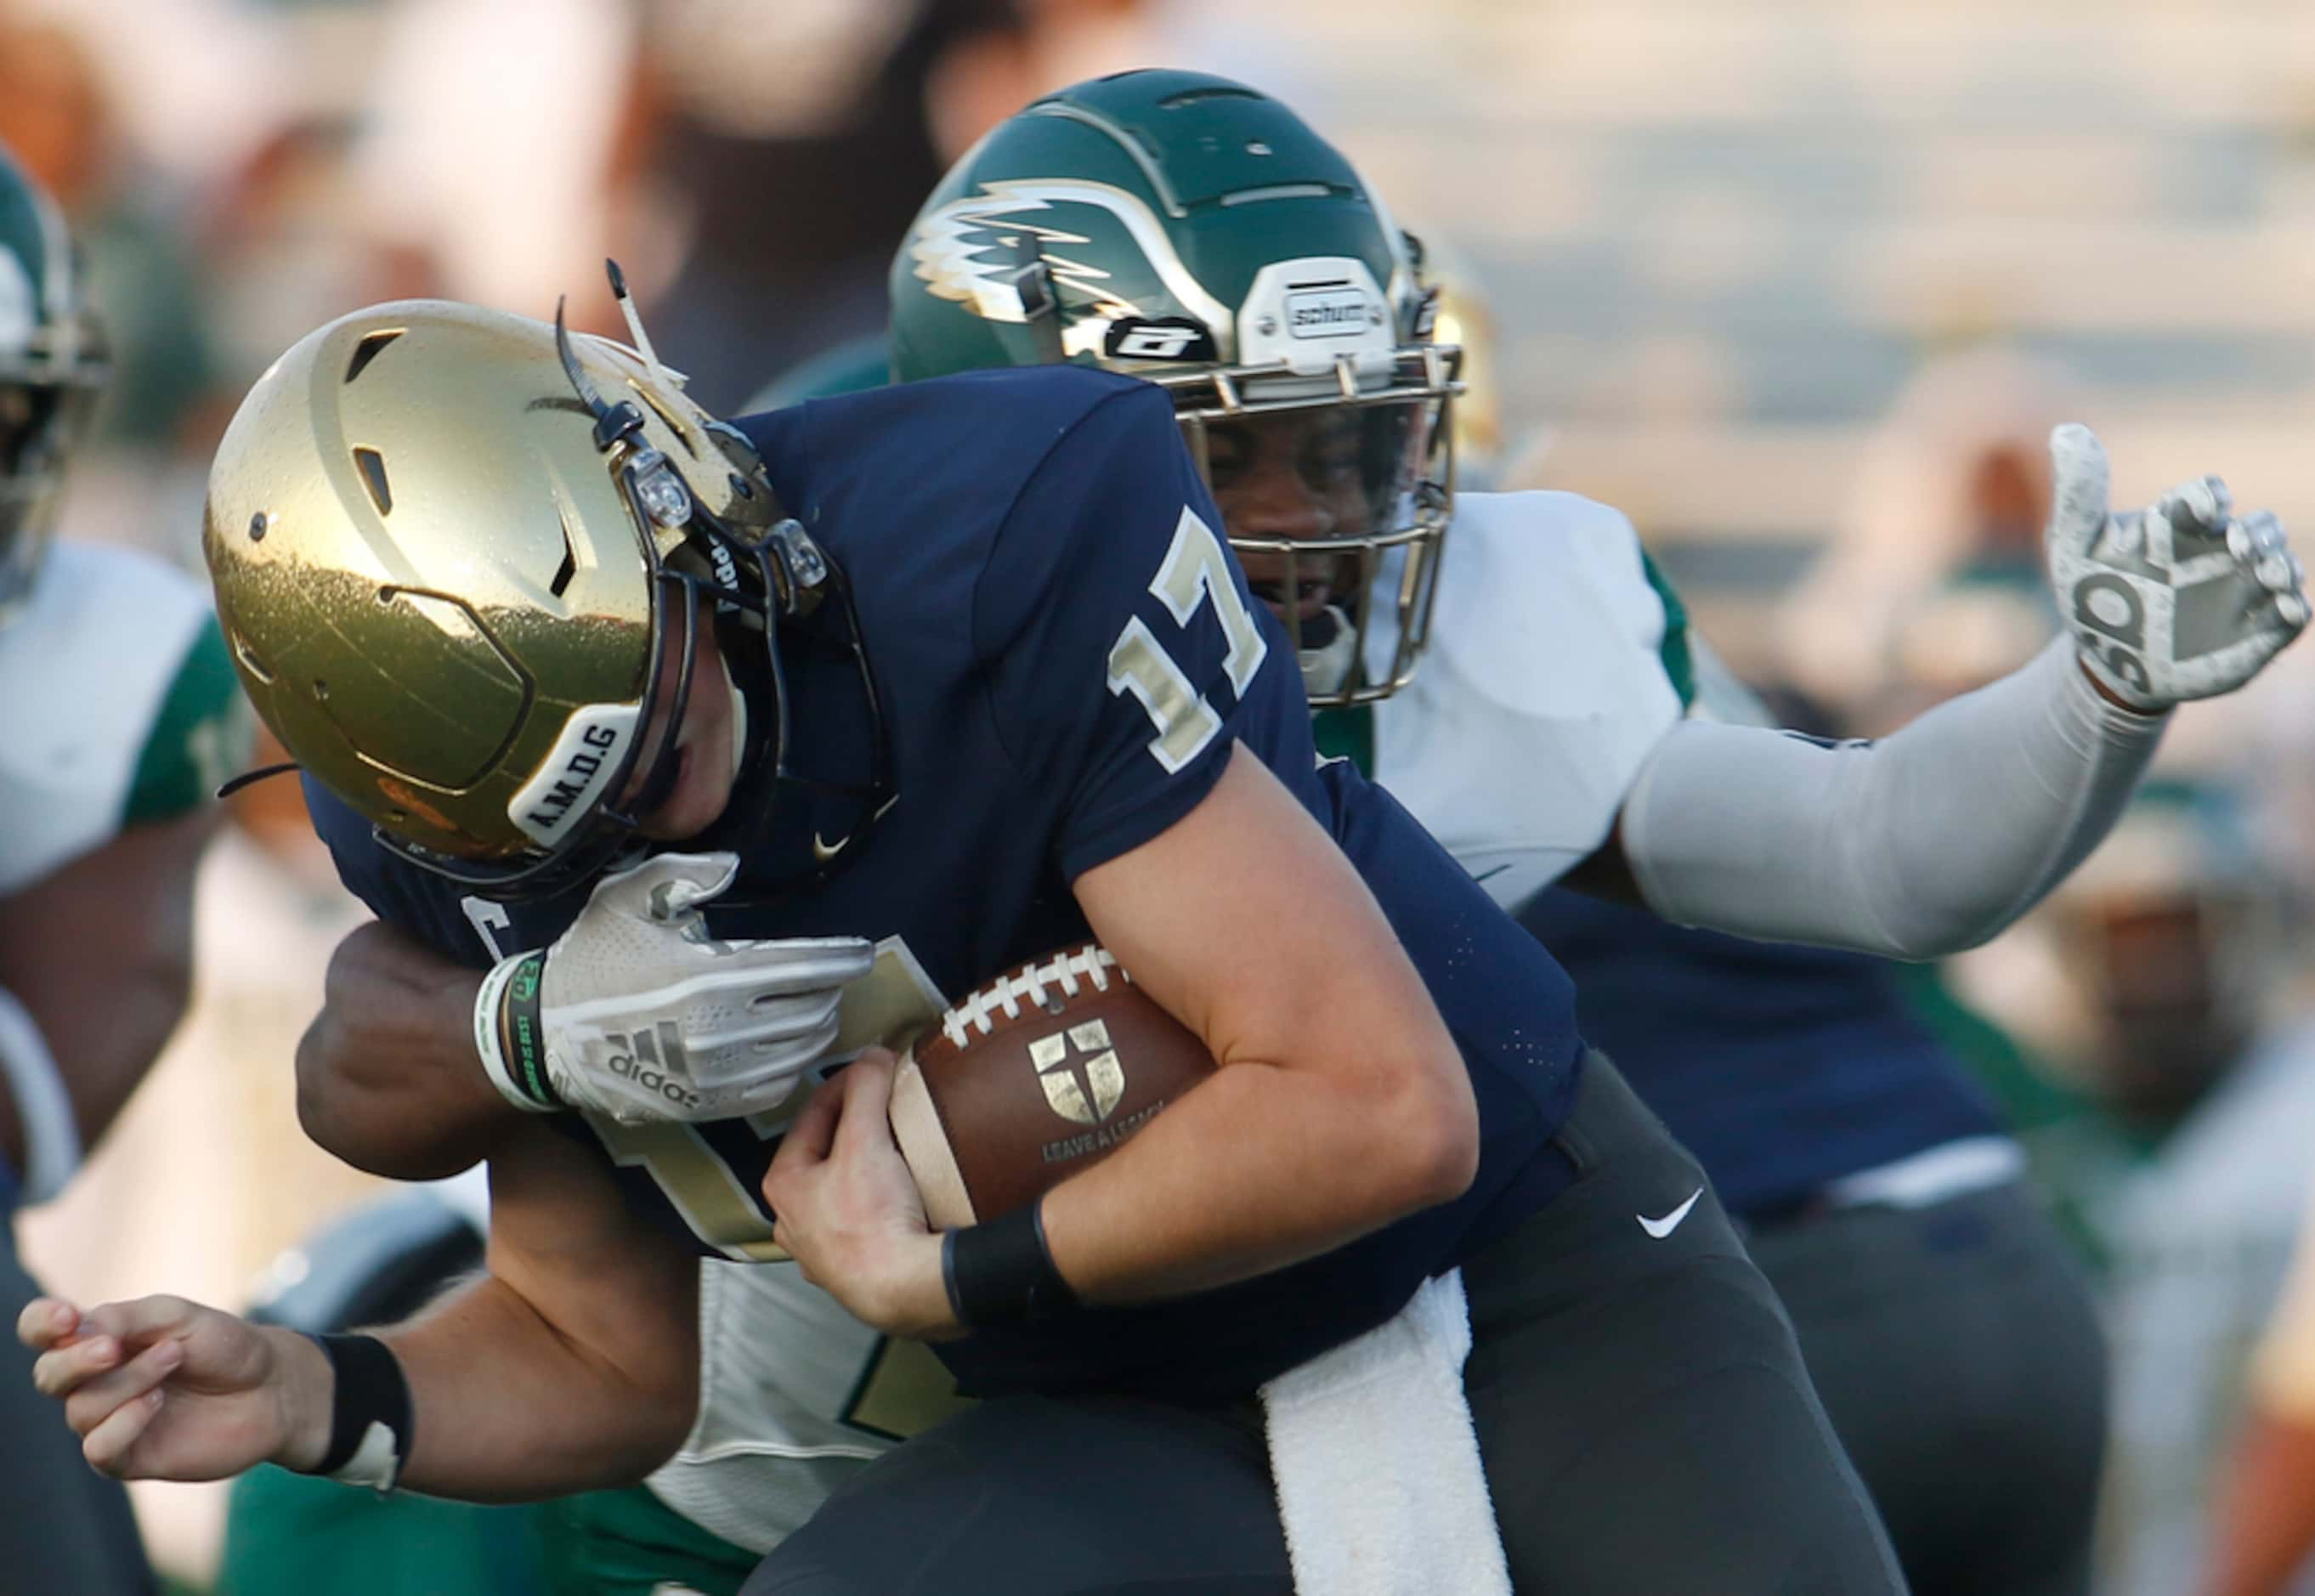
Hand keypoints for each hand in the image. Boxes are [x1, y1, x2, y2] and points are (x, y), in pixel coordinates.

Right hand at [20, 1294, 328, 1480]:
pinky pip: (99, 1447)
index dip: (40, 1324)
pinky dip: (124, 1422)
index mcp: (100, 1339)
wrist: (272, 1386)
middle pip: (49, 1376)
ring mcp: (110, 1420)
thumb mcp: (177, 1317)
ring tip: (175, 1359)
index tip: (66, 1317)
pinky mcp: (129, 1457)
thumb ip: (124, 1319)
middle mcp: (96, 1382)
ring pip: (81, 1408)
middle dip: (76, 1360)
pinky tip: (157, 1402)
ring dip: (128, 1380)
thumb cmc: (225, 1345)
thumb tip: (73, 1330)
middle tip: (113, 1347)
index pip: (42, 1332)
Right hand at [477, 851, 875, 1122]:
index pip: (806, 967)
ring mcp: (714, 1075)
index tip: (861, 952)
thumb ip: (682, 874)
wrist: (545, 1038)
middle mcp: (720, 1030)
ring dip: (816, 1029)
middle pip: (813, 1011)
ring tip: (813, 1010)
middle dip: (830, 992)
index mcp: (709, 975)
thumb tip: (733, 864)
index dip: (843, 958)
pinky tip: (785, 1048)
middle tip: (829, 979)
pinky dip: (792, 1067)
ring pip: (800, 1053)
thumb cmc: (591, 961)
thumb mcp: (625, 899)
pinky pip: (774, 1089)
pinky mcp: (705, 1105)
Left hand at [764, 1050, 958, 1339]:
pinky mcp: (853, 1270)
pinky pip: (864, 1223)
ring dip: (867, 1169)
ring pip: (843, 1191)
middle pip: (827, 1154)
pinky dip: (880, 1205)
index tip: (874, 1069)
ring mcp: (822, 1250)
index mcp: (785, 1184)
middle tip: (887, 1107)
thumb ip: (867, 1090)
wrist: (903, 1289)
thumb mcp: (866, 1140)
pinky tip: (901, 1201)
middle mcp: (794, 1220)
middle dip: (857, 1127)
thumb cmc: (872, 1219)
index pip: (813, 1115)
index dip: (846, 1084)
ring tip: (898, 1151)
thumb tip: (872, 1057)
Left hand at [2046, 424, 2307, 712]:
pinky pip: (2292, 614)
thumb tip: (2066, 430)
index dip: (2206, 497)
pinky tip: (2284, 607)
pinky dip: (2294, 608)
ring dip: (2282, 564)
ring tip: (2268, 573)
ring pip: (2282, 564)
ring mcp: (2244, 590)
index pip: (2204, 496)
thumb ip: (2079, 494)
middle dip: (2256, 531)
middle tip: (2237, 544)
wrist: (2107, 664)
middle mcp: (2220, 551)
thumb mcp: (2074, 547)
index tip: (2199, 507)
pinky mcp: (2259, 631)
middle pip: (2259, 527)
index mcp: (2180, 525)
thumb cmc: (2093, 596)